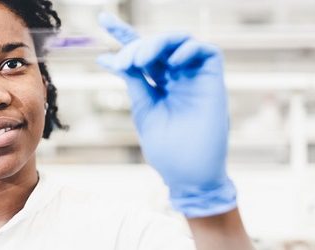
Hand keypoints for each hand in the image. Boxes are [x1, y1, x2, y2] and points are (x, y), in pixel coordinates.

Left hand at [96, 13, 236, 217]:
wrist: (188, 173)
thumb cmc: (166, 147)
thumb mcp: (143, 107)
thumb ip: (134, 80)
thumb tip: (113, 57)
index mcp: (157, 83)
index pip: (140, 52)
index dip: (122, 33)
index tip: (101, 17)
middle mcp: (176, 76)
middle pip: (156, 43)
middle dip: (136, 44)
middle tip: (126, 63)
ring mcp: (195, 77)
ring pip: (178, 41)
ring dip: (156, 44)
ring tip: (141, 61)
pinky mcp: (214, 81)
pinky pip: (207, 51)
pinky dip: (187, 50)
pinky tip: (172, 63)